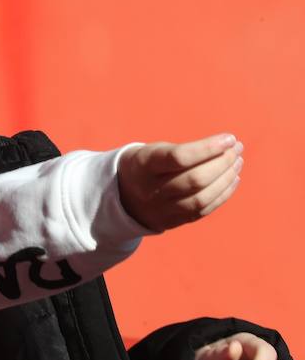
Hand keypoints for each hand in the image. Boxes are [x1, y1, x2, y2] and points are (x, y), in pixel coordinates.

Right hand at [117, 134, 242, 231]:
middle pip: (195, 179)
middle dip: (223, 162)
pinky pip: (203, 210)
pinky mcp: (172, 221)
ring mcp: (162, 208)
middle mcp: (151, 190)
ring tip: (237, 162)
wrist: (122, 196)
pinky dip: (223, 194)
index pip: (180, 157)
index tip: (229, 138)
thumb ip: (185, 151)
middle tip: (237, 148)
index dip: (208, 148)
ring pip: (202, 197)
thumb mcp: (154, 150)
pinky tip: (233, 179)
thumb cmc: (147, 164)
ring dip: (226, 178)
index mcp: (144, 165)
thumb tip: (226, 147)